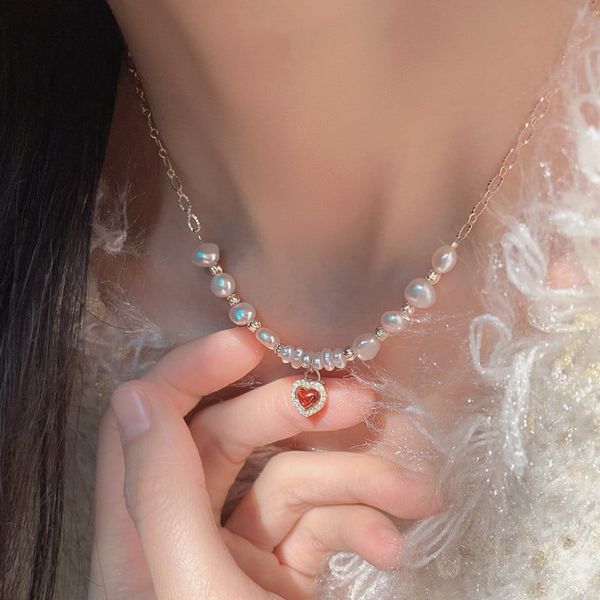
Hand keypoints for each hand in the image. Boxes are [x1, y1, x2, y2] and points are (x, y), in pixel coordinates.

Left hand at [89, 328, 439, 598]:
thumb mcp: (196, 592)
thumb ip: (160, 496)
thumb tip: (133, 395)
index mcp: (136, 542)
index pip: (141, 424)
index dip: (189, 372)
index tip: (250, 344)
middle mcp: (179, 539)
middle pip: (225, 440)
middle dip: (292, 415)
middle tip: (359, 401)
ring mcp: (234, 554)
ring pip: (287, 478)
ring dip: (353, 476)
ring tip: (414, 489)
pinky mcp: (283, 573)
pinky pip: (319, 523)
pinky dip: (360, 522)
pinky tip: (393, 541)